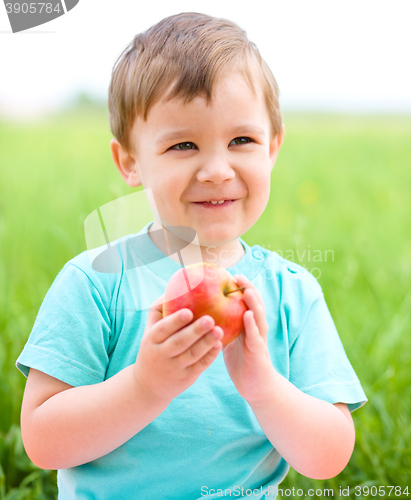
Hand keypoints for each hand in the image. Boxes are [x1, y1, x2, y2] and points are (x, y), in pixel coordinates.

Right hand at [133, 294, 223, 403]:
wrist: (148, 385)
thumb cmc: (154, 346)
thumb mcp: (150, 328)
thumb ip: (161, 307)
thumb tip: (177, 285)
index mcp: (152, 340)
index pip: (163, 329)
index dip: (175, 321)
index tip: (188, 311)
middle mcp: (162, 354)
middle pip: (179, 342)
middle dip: (195, 331)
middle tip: (210, 319)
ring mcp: (175, 367)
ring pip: (192, 355)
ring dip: (206, 343)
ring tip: (220, 330)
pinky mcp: (186, 377)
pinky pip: (200, 366)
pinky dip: (210, 356)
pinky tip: (220, 344)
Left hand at [222, 275, 275, 403]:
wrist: (256, 387)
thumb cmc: (241, 362)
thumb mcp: (231, 340)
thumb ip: (224, 327)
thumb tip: (204, 314)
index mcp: (249, 325)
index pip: (247, 302)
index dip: (241, 288)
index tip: (232, 275)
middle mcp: (256, 329)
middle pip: (255, 304)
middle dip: (248, 289)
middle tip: (238, 276)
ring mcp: (259, 340)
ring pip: (258, 317)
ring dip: (253, 303)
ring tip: (246, 290)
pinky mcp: (259, 353)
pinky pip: (256, 336)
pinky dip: (252, 324)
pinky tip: (247, 315)